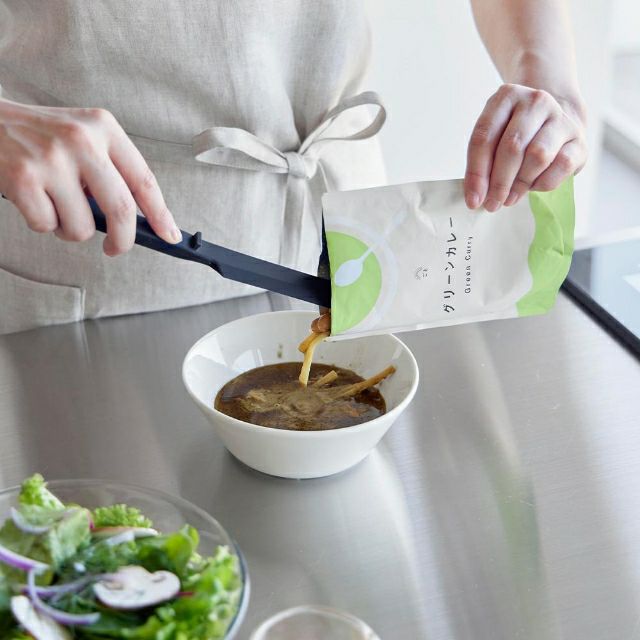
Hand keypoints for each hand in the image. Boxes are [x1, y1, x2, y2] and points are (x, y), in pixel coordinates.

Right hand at [0, 99, 180, 254]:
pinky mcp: (23, 178)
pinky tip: (32, 199)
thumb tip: (134, 222)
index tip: (169, 235)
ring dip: (69, 229)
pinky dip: (42, 223)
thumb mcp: (81, 138)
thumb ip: (109, 172)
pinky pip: (47, 226)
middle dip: (122, 240)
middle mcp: (81, 140)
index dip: (160, 214)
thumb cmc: (38, 136)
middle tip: (116, 248)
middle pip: (121, 210)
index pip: (144, 180)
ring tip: (55, 205)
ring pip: (82, 227)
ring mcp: (52, 159)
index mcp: (103, 128)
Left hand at [464, 84, 586, 210]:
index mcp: (507, 96)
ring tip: (509, 197)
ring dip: (520, 184)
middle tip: (492, 203)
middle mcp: (536, 101)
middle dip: (498, 182)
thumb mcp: (494, 138)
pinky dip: (542, 183)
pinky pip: (560, 166)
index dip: (476, 172)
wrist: (554, 125)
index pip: (484, 137)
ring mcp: (561, 118)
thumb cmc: (517, 135)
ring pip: (537, 156)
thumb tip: (476, 196)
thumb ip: (483, 163)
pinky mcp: (578, 139)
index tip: (472, 199)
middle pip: (512, 147)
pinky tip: (533, 186)